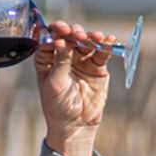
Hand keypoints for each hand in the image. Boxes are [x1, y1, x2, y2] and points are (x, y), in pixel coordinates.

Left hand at [34, 21, 116, 155]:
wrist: (75, 125)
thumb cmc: (58, 106)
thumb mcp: (55, 83)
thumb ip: (60, 61)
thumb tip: (61, 40)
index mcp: (47, 59)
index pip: (51, 39)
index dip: (56, 32)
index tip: (60, 30)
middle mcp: (64, 56)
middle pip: (70, 37)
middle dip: (74, 32)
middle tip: (77, 34)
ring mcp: (81, 60)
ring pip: (86, 42)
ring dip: (90, 36)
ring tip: (95, 36)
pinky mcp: (97, 67)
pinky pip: (101, 53)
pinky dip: (105, 45)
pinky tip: (108, 39)